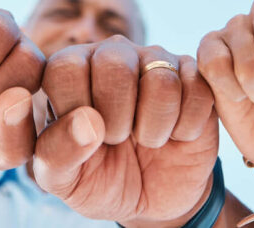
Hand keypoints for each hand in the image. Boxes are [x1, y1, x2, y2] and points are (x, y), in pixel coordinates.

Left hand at [33, 37, 217, 224]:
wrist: (154, 200)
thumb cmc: (100, 179)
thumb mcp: (65, 180)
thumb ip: (56, 153)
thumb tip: (88, 121)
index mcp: (71, 68)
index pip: (65, 67)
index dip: (75, 111)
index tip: (84, 137)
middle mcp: (113, 53)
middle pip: (114, 63)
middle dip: (117, 119)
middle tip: (118, 139)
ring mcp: (157, 60)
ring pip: (160, 78)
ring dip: (154, 128)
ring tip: (148, 139)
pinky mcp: (196, 76)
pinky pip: (197, 91)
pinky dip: (186, 128)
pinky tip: (176, 135)